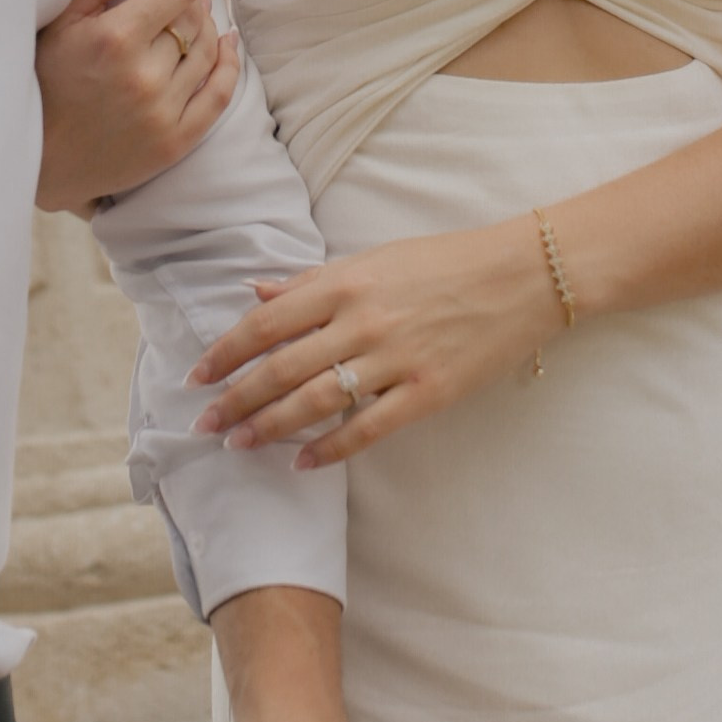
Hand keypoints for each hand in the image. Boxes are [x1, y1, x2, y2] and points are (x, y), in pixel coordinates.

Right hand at [35, 0, 247, 213]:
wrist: (40, 157)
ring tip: (193, 19)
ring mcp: (162, 112)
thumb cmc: (47, 78)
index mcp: (115, 38)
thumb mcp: (65, 18)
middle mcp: (144, 75)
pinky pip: (220, 94)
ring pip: (210, 50)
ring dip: (208, 28)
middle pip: (196, 17)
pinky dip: (229, 64)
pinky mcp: (175, 142)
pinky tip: (227, 45)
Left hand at [189, 221, 558, 466]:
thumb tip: (256, 293)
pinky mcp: (427, 392)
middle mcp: (363, 321)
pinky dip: (330, 449)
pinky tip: (303, 462)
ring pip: (316, 401)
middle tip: (204, 424)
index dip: (226, 352)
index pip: (267, 323)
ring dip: (270, 426)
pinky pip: (368, 428)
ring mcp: (396, 359)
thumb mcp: (375, 258)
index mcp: (346, 282)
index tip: (198, 375)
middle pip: (281, 368)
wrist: (523, 276)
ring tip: (239, 444)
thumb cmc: (446, 262)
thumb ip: (312, 281)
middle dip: (236, 399)